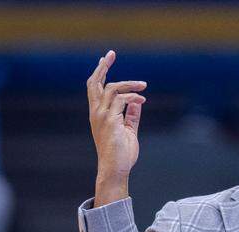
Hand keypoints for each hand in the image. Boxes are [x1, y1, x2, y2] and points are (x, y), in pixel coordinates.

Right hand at [86, 50, 146, 205]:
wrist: (115, 170)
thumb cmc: (121, 154)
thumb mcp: (128, 131)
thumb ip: (131, 115)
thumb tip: (137, 102)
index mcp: (97, 115)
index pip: (95, 89)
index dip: (99, 73)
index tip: (105, 59)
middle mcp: (96, 113)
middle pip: (95, 83)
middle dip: (103, 66)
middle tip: (111, 54)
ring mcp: (101, 116)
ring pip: (113, 89)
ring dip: (129, 84)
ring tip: (143, 86)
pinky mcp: (110, 121)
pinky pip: (122, 100)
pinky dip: (133, 97)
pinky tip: (142, 100)